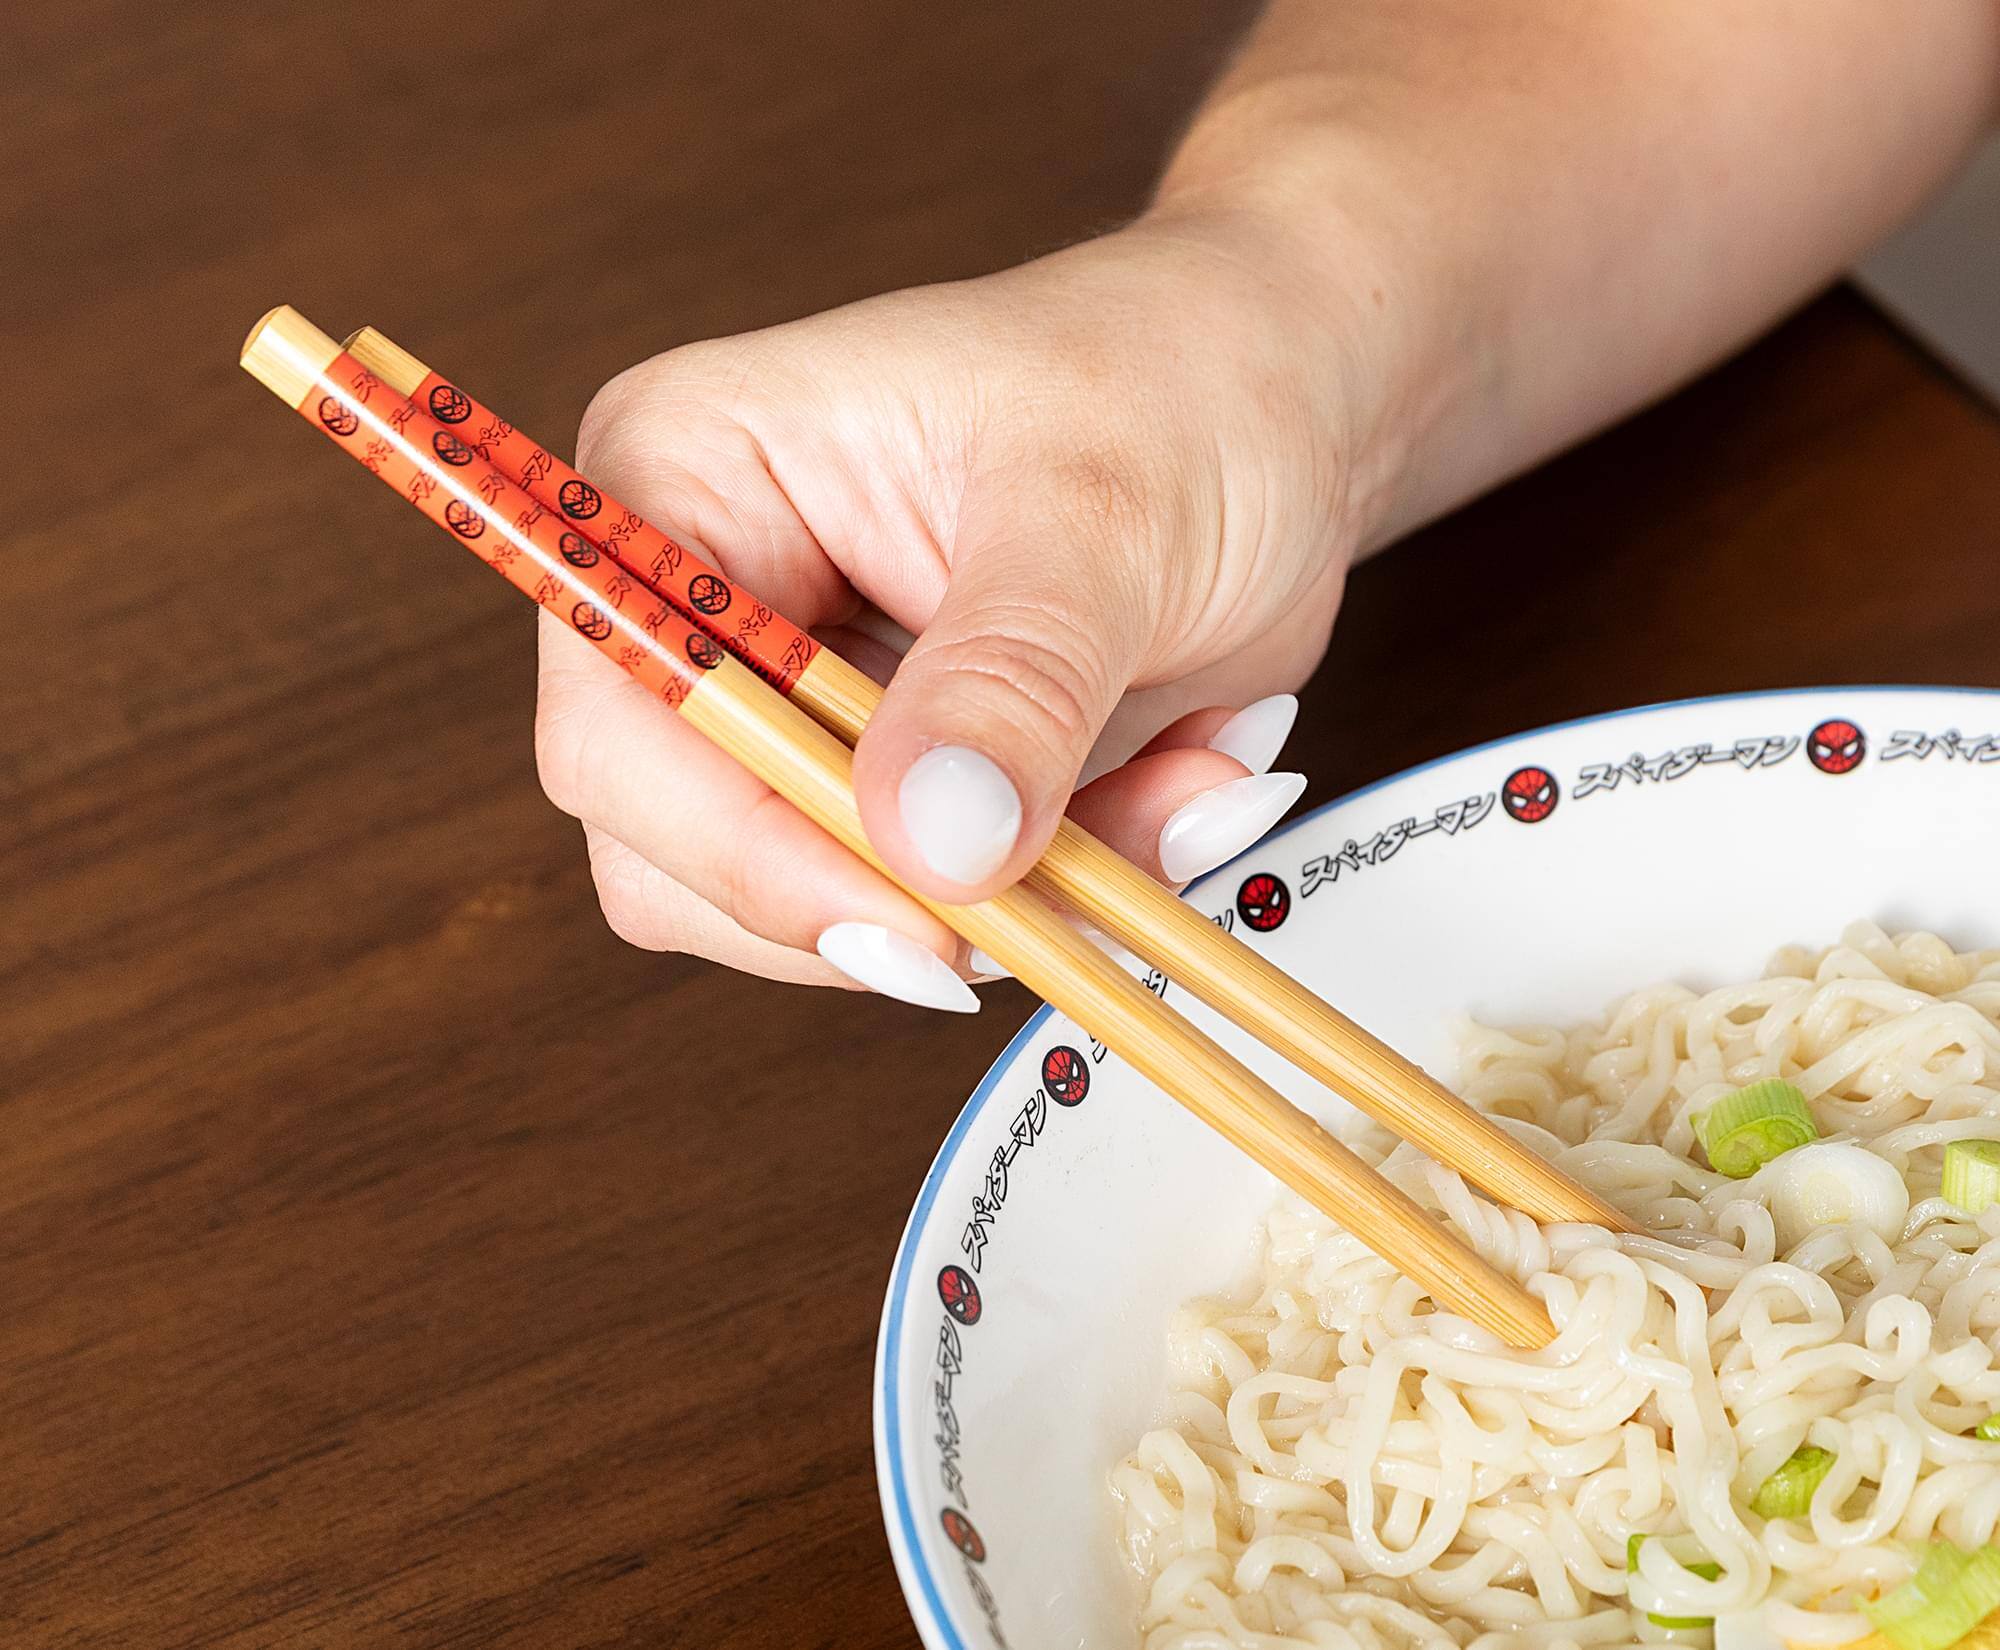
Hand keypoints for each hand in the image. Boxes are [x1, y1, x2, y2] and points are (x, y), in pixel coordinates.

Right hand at [534, 214, 1376, 1005]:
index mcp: (688, 476)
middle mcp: (710, 608)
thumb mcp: (1104, 516)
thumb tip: (929, 844)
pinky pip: (937, 914)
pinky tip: (1174, 790)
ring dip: (1014, 902)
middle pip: (682, 857)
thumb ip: (1010, 683)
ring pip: (819, 913)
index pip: (625, 716)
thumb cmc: (1178, 381)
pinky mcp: (893, 787)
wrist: (1283, 404)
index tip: (916, 914)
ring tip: (1171, 797)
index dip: (742, 844)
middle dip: (893, 896)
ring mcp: (799, 712)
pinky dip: (1065, 896)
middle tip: (1061, 884)